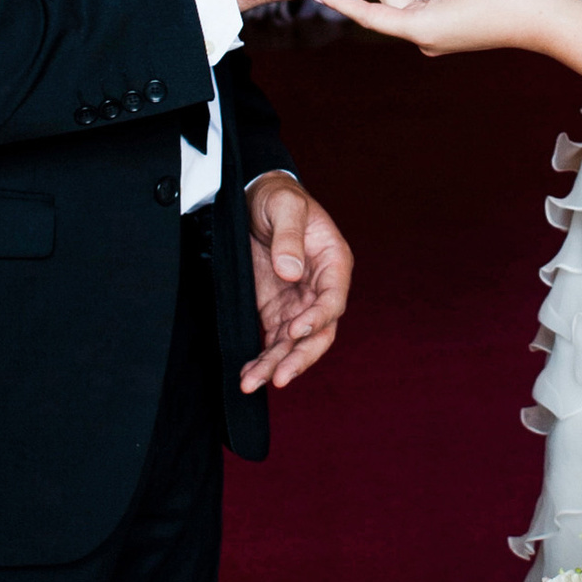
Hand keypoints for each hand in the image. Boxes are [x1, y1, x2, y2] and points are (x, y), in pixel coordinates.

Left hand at [241, 174, 352, 391]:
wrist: (256, 200)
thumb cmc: (279, 198)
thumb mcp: (284, 205)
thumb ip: (289, 236)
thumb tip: (291, 271)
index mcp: (333, 263)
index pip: (333, 299)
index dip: (318, 318)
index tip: (296, 331)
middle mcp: (320, 289)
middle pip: (319, 333)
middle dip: (299, 357)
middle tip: (279, 377)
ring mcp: (298, 304)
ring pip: (294, 344)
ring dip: (275, 365)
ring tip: (252, 383)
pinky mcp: (276, 311)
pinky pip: (273, 341)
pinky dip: (262, 359)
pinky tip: (248, 375)